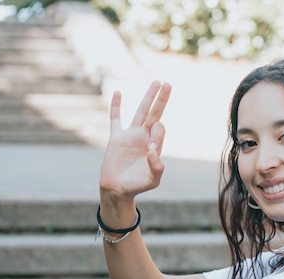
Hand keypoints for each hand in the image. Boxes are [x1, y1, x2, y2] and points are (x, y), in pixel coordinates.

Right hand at [100, 81, 171, 199]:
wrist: (118, 189)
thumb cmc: (137, 186)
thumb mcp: (152, 180)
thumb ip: (156, 167)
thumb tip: (152, 151)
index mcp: (155, 145)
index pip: (159, 130)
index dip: (157, 135)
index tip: (150, 150)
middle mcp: (144, 137)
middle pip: (155, 113)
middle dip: (161, 100)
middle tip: (168, 84)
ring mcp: (130, 135)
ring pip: (140, 112)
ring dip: (148, 97)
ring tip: (157, 83)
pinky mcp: (116, 137)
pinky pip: (116, 118)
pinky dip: (116, 106)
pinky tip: (118, 93)